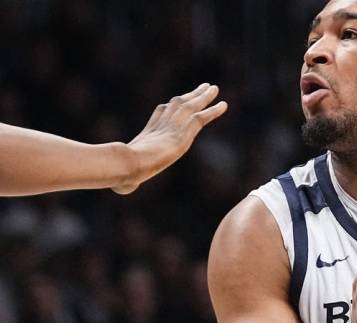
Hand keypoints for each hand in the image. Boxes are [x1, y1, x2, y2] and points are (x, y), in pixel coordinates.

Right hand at [113, 83, 227, 193]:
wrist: (125, 164)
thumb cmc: (121, 174)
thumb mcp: (125, 178)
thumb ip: (127, 182)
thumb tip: (123, 189)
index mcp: (146, 134)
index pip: (160, 115)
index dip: (168, 107)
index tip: (174, 100)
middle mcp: (160, 126)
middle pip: (176, 105)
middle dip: (189, 95)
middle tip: (202, 87)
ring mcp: (171, 127)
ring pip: (190, 106)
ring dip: (203, 97)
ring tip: (214, 88)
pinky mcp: (182, 134)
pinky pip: (200, 118)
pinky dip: (213, 111)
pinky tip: (224, 106)